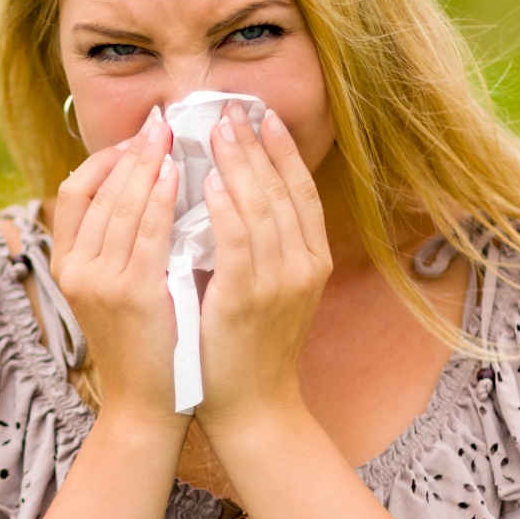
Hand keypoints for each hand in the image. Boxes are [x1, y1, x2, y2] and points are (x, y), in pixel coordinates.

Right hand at [50, 108, 185, 436]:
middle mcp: (75, 269)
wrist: (148, 406)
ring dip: (146, 164)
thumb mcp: (119, 291)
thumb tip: (149, 192)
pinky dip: (160, 197)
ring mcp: (98, 281)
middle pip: (95, 189)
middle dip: (130, 152)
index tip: (138, 140)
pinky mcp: (130, 294)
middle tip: (162, 121)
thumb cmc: (146, 346)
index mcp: (68, 265)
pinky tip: (179, 175)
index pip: (72, 193)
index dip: (102, 160)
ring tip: (172, 136)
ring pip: (120, 204)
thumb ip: (123, 246)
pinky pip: (146, 231)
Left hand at [193, 102, 332, 436]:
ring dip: (237, 164)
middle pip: (281, 190)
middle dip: (255, 145)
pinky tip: (208, 181)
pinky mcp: (248, 299)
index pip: (300, 192)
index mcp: (311, 261)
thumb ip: (259, 248)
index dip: (283, 151)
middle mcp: (303, 266)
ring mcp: (279, 282)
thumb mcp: (268, 291)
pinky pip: (238, 242)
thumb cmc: (248, 350)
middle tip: (230, 110)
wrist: (253, 408)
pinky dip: (226, 208)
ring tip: (216, 130)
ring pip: (261, 208)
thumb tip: (232, 198)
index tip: (263, 117)